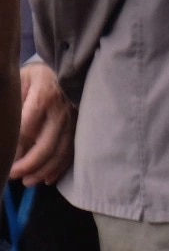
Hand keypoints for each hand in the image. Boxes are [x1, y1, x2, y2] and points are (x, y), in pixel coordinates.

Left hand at [11, 60, 73, 185]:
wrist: (65, 68)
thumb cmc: (35, 77)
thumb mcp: (19, 83)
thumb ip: (13, 106)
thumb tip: (5, 133)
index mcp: (44, 97)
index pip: (27, 130)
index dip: (15, 149)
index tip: (5, 162)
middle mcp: (62, 111)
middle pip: (46, 145)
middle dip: (28, 165)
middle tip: (13, 175)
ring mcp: (74, 120)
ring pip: (61, 152)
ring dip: (44, 171)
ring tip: (28, 182)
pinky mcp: (80, 127)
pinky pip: (72, 151)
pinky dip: (60, 168)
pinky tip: (47, 178)